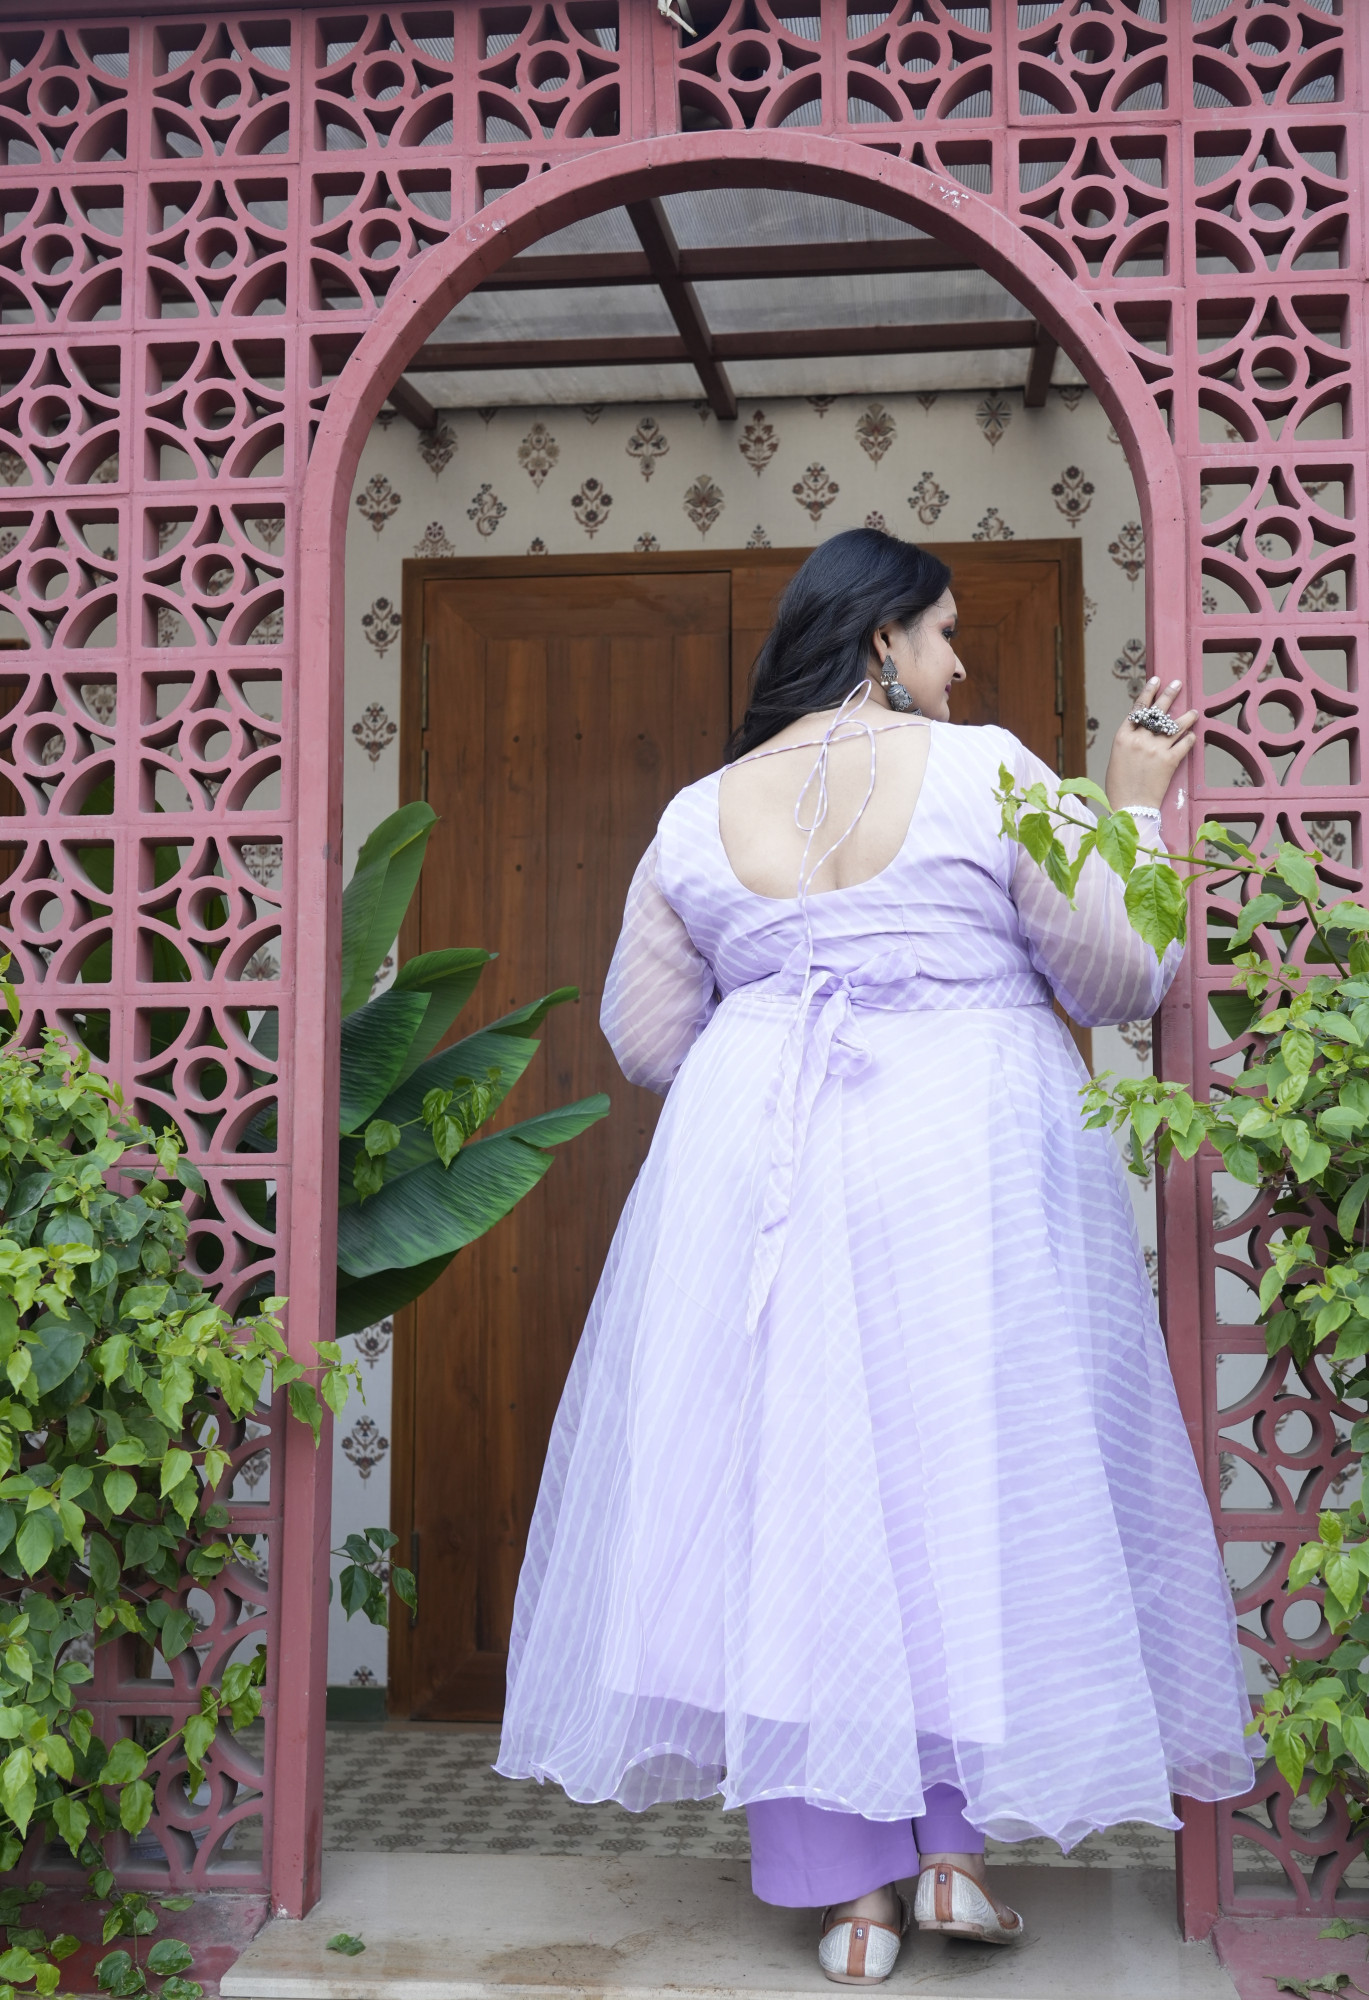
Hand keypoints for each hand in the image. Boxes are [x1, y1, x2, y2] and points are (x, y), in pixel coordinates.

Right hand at [1104, 678, 1196, 812]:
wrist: (1129, 807)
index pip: (1138, 708)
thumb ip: (1131, 740)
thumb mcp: (1117, 758)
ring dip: (1187, 717)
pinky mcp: (1170, 761)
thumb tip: (1146, 728)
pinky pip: (1184, 744)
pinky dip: (1189, 738)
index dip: (1148, 692)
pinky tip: (1192, 735)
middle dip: (1169, 694)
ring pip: (1176, 725)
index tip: (1156, 680)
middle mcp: (1140, 739)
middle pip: (1158, 710)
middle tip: (1177, 683)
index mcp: (1123, 737)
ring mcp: (1156, 749)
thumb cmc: (1119, 786)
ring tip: (1194, 712)